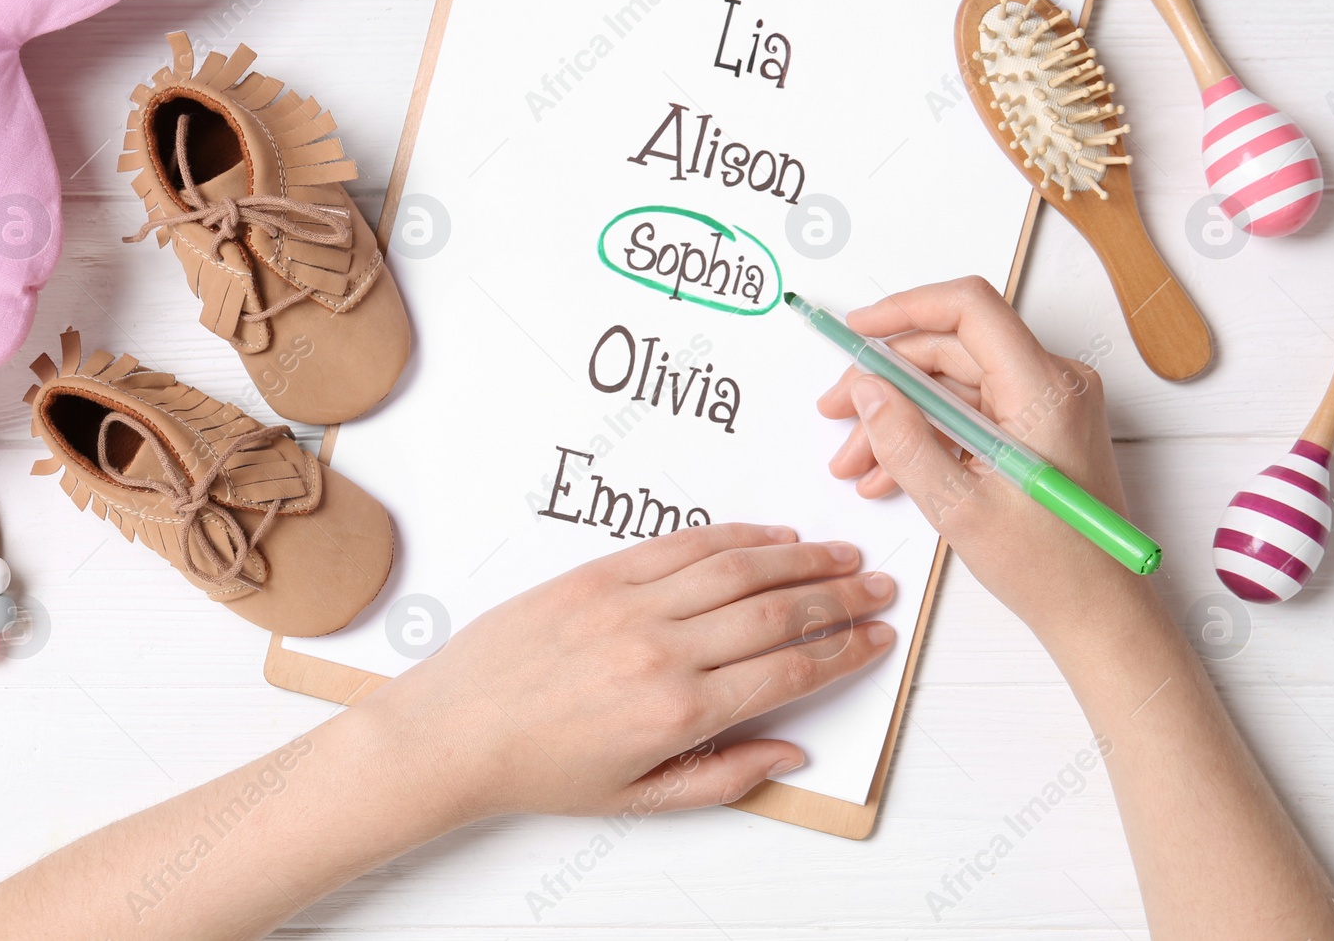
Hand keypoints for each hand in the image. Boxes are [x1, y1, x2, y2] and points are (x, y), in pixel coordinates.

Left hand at [357, 524, 895, 821]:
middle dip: (841, 598)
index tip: (877, 638)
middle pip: (778, 612)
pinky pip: (682, 545)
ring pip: (740, 568)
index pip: (790, 671)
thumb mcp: (638, 798)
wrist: (454, 730)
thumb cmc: (540, 769)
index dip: (845, 650)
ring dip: (802, 558)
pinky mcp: (599, 573)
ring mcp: (631, 604)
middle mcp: (662, 651)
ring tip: (842, 554)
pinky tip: (771, 535)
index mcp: (677, 714)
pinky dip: (736, 535)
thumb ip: (724, 777)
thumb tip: (791, 750)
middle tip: (879, 588)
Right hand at [818, 277, 1151, 640]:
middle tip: (836, 414)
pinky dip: (926, 437)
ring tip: (854, 462)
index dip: (906, 309)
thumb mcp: (959, 507)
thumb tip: (867, 391)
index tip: (857, 330)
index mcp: (1045, 389)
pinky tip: (887, 472)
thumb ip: (904, 441)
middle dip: (885, 382)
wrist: (1099, 612)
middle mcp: (1051, 384)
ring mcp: (1045, 406)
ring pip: (952, 387)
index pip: (969, 309)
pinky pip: (969, 414)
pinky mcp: (1036, 430)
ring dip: (898, 419)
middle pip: (951, 350)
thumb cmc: (1052, 568)